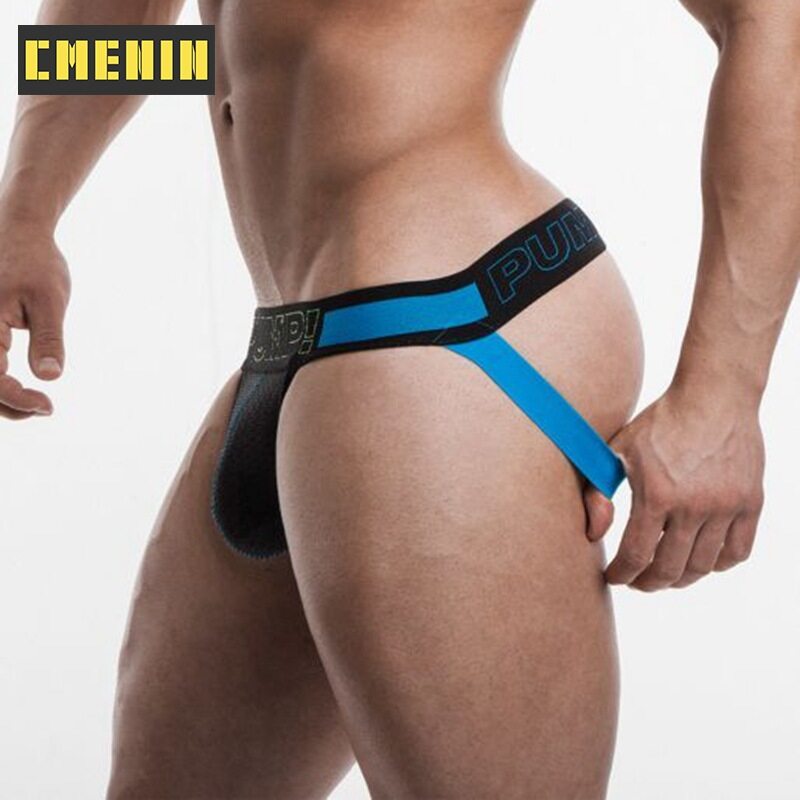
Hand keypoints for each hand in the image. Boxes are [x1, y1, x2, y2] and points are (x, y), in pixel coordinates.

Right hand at [0, 213, 69, 418]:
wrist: (17, 228)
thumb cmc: (35, 261)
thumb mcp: (50, 301)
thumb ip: (48, 339)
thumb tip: (49, 376)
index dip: (16, 398)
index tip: (47, 406)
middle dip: (8, 403)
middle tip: (45, 408)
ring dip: (1, 395)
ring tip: (35, 404)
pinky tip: (20, 387)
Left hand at [584, 384, 764, 590]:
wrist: (713, 396)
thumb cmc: (659, 423)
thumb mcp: (617, 450)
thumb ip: (597, 491)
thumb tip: (593, 533)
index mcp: (657, 494)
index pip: (636, 555)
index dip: (622, 575)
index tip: (614, 577)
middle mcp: (694, 506)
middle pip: (670, 570)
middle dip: (648, 583)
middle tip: (638, 580)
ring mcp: (727, 506)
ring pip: (703, 567)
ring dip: (681, 578)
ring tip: (665, 572)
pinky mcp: (750, 503)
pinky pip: (737, 552)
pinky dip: (717, 563)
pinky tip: (699, 557)